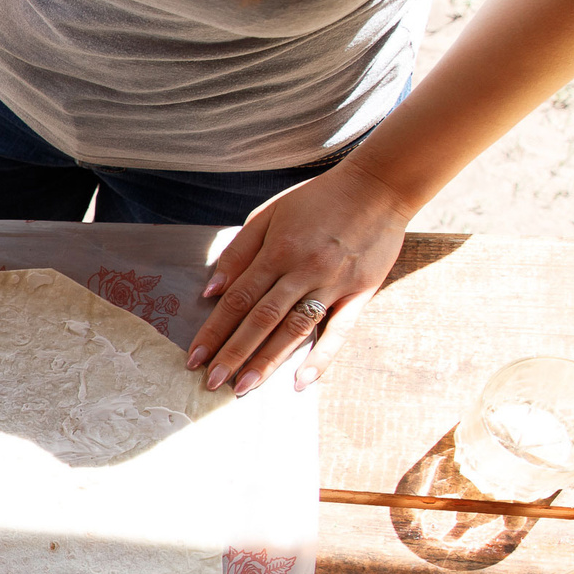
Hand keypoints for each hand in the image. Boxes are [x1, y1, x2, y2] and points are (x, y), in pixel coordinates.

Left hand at [186, 159, 411, 394]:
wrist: (378, 186)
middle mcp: (303, 270)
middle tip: (213, 382)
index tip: (195, 358)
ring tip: (245, 387)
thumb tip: (211, 291)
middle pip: (261, 319)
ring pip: (295, 329)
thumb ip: (238, 252)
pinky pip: (340, 331)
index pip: (237, 299)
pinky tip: (301, 382)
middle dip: (233, 353)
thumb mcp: (268, 214)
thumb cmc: (316, 200)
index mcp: (276, 252)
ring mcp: (333, 283)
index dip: (214, 331)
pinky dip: (321, 358)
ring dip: (268, 361)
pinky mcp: (361, 292)